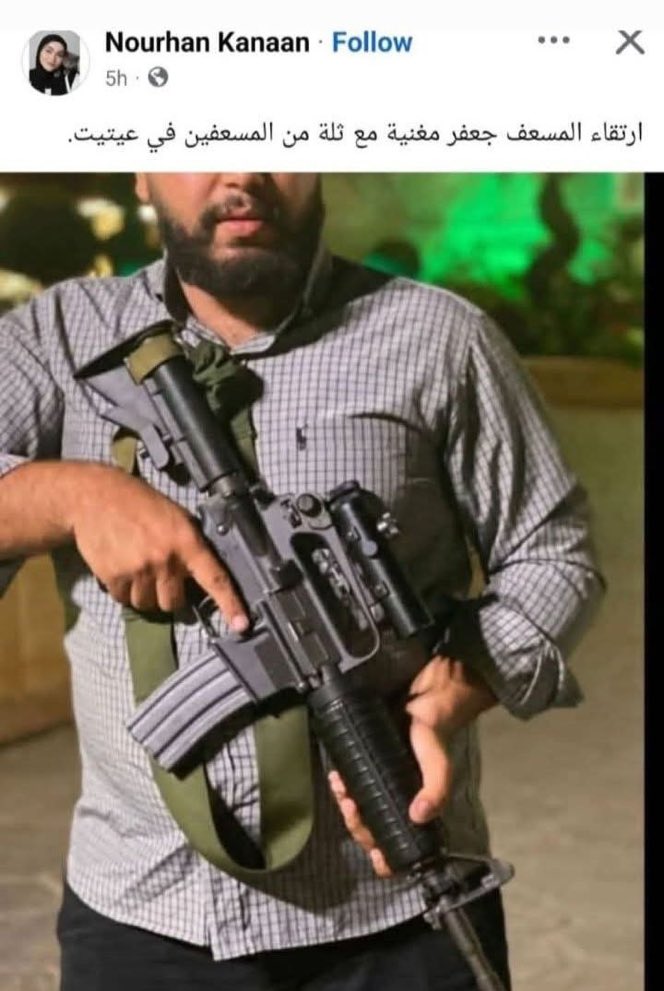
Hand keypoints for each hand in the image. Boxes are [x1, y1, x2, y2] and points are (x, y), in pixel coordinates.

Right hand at [69, 464, 247, 626]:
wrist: (95, 497)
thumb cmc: (139, 503)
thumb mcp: (175, 517)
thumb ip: (189, 547)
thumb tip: (198, 576)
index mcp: (187, 542)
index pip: (215, 578)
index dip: (230, 604)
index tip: (241, 624)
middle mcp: (166, 559)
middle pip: (174, 603)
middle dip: (168, 592)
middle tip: (158, 570)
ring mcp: (139, 570)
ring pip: (148, 604)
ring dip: (143, 593)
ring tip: (136, 565)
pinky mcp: (114, 577)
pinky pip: (124, 600)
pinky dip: (123, 590)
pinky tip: (120, 566)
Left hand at [328, 655, 496, 876]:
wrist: (424, 695)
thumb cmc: (435, 732)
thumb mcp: (439, 763)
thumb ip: (436, 789)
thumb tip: (418, 816)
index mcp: (416, 808)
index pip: (400, 844)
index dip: (388, 857)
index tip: (377, 855)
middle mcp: (398, 799)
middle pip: (374, 830)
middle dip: (358, 825)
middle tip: (351, 807)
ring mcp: (381, 782)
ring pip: (360, 809)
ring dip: (347, 806)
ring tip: (341, 789)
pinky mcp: (367, 763)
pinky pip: (352, 783)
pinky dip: (342, 785)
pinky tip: (337, 776)